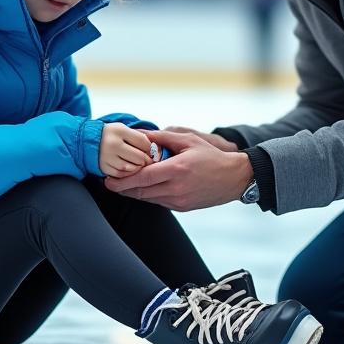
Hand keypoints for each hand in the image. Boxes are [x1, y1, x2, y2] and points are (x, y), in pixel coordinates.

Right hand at [99, 123, 153, 177]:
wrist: (88, 140)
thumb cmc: (111, 135)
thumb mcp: (124, 129)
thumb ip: (139, 137)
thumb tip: (155, 150)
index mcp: (120, 131)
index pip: (144, 142)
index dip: (151, 149)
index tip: (153, 151)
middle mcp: (113, 143)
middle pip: (139, 157)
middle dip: (147, 160)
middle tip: (148, 160)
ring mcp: (107, 156)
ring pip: (132, 168)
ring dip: (138, 168)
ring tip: (138, 164)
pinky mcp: (104, 167)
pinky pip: (122, 175)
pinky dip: (128, 173)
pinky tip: (129, 168)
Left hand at [105, 130, 252, 211]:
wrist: (234, 178)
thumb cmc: (212, 157)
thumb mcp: (189, 140)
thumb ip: (163, 138)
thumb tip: (142, 135)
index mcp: (176, 170)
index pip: (142, 178)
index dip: (122, 180)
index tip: (108, 180)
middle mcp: (176, 188)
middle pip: (140, 192)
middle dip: (123, 189)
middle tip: (109, 183)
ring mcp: (179, 201)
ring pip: (148, 199)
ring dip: (134, 193)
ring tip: (123, 184)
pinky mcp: (182, 208)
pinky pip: (159, 202)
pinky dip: (149, 195)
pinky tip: (144, 188)